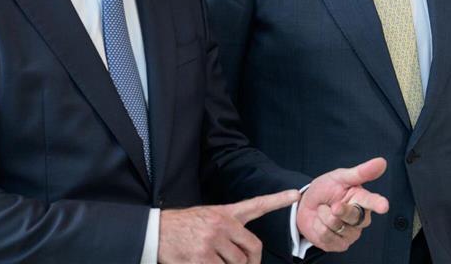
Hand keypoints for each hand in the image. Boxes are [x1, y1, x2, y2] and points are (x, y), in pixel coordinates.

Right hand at [158, 189, 298, 263]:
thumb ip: (229, 231)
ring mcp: (212, 241)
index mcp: (225, 213)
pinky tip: (204, 262)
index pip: (256, 205)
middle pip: (252, 249)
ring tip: (216, 259)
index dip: (277, 200)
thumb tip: (245, 257)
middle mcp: (222, 225)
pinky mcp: (201, 257)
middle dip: (250, 263)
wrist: (155, 231)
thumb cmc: (183, 227)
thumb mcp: (208, 219)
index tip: (295, 195)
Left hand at [297, 157, 389, 251]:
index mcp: (362, 199)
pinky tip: (321, 222)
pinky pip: (326, 236)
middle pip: (353, 216)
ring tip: (325, 210)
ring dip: (323, 215)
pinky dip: (318, 226)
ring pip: (336, 225)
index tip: (383, 205)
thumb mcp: (340, 177)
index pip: (372, 201)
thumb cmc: (326, 190)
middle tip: (333, 204)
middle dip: (339, 209)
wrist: (307, 206)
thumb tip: (382, 162)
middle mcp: (360, 218)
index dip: (377, 203)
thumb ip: (361, 172)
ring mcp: (351, 233)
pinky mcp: (340, 245)